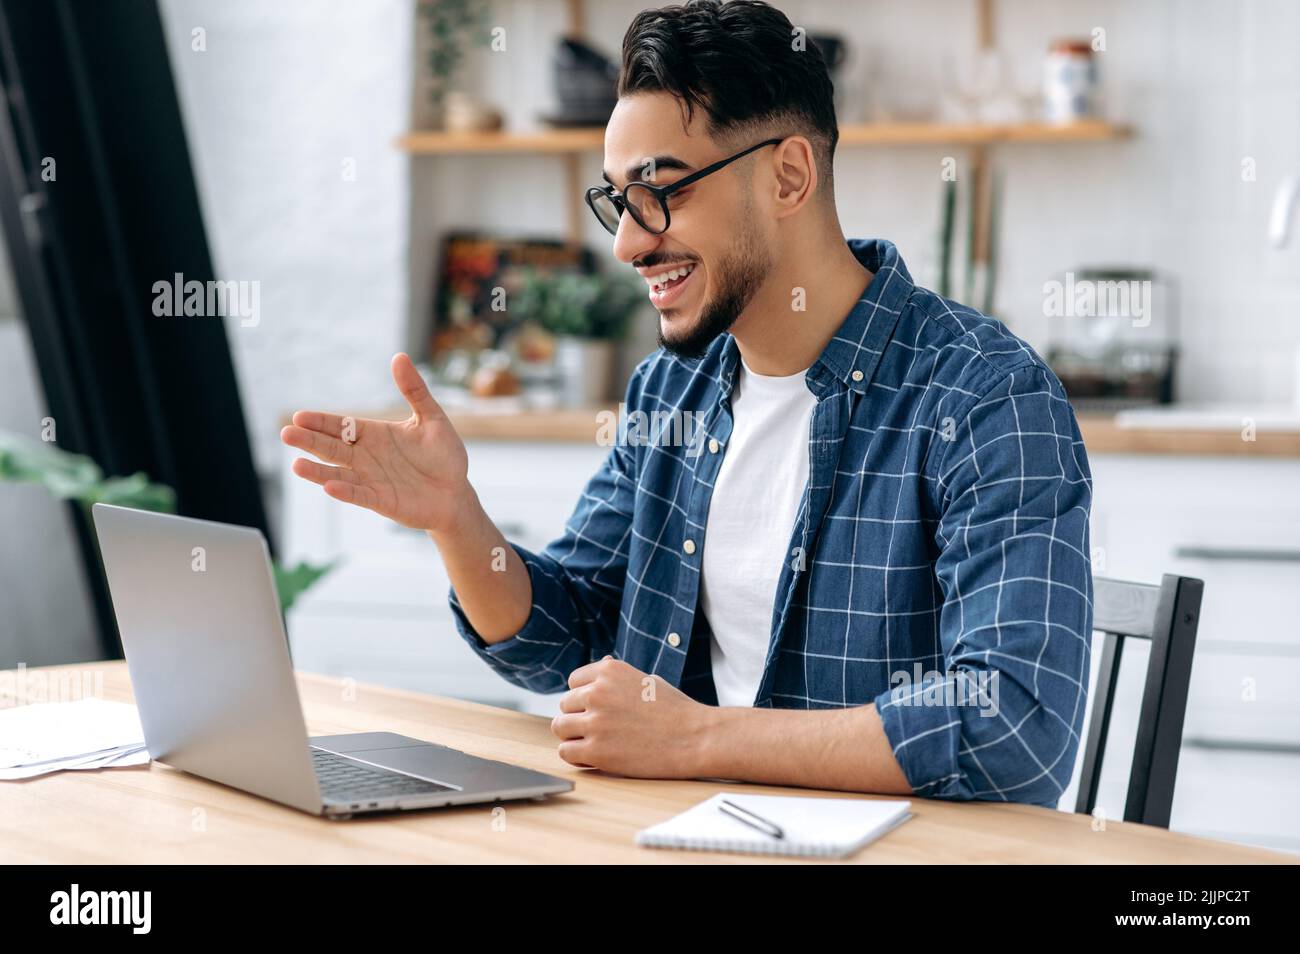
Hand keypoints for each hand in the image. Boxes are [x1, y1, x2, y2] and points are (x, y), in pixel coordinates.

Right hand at [280, 353, 472, 534]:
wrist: (456, 493)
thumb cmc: (443, 456)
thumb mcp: (431, 418)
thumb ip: (414, 390)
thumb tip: (399, 356)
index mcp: (374, 435)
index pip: (341, 426)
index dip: (321, 422)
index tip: (300, 416)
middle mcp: (366, 457)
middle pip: (332, 448)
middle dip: (310, 441)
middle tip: (286, 433)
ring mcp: (371, 480)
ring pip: (338, 474)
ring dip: (317, 470)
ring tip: (296, 466)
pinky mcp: (382, 501)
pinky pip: (360, 496)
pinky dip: (345, 492)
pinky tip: (329, 487)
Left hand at [551, 657, 713, 777]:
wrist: (695, 737)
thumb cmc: (674, 710)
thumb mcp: (645, 679)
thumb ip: (617, 676)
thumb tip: (601, 664)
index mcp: (609, 671)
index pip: (574, 682)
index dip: (584, 697)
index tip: (598, 708)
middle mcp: (598, 692)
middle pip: (565, 704)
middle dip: (579, 716)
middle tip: (600, 728)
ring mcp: (596, 722)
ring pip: (560, 727)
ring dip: (573, 735)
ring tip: (593, 742)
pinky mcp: (597, 751)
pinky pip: (566, 751)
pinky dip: (576, 755)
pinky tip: (592, 756)